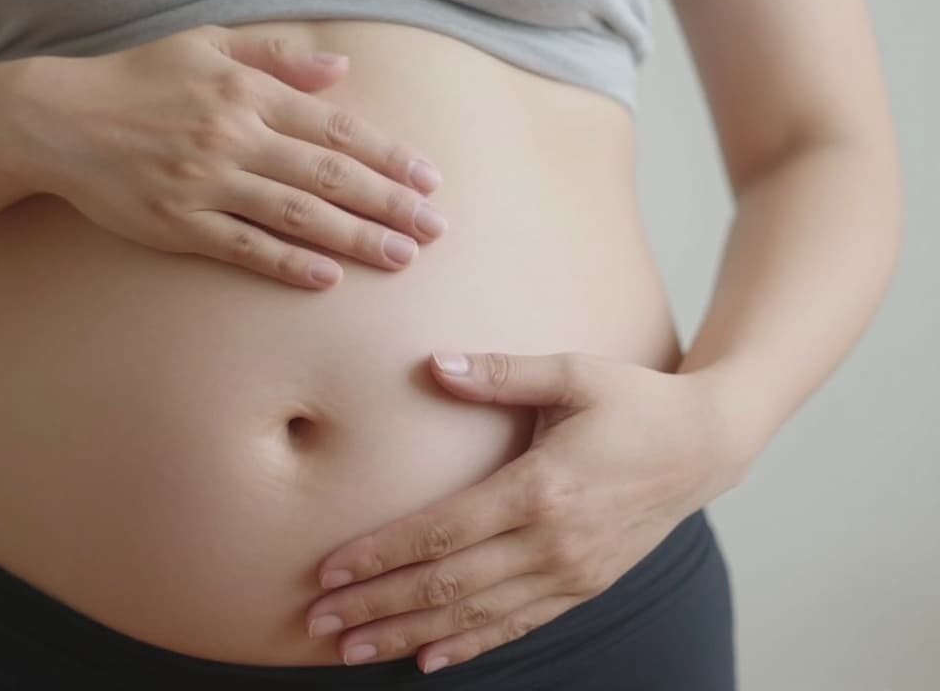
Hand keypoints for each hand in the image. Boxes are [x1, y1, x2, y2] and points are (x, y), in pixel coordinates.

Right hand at [15, 24, 447, 288]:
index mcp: (246, 91)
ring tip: (401, 257)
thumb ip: (276, 55)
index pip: (335, 127)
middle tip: (435, 229)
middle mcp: (233, 135)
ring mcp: (205, 183)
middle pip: (328, 176)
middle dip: (389, 203)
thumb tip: (342, 67)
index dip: (387, 156)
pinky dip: (287, 263)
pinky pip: (242, 247)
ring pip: (296, 215)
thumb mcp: (206, 45)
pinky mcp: (176, 223)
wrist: (59, 119)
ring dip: (354, 238)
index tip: (429, 178)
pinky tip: (327, 278)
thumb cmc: (138, 79)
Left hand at [304, 350, 752, 672]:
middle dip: (378, 605)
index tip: (330, 568)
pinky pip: (516, 626)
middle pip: (447, 584)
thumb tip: (434, 364)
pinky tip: (427, 660)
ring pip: (475, 616)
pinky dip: (469, 646)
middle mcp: (553, 542)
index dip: (381, 554)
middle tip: (318, 620)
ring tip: (352, 648)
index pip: (442, 530)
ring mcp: (570, 573)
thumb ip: (500, 371)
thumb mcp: (573, 372)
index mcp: (542, 488)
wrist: (707, 446)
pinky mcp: (583, 588)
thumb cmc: (635, 402)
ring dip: (409, 635)